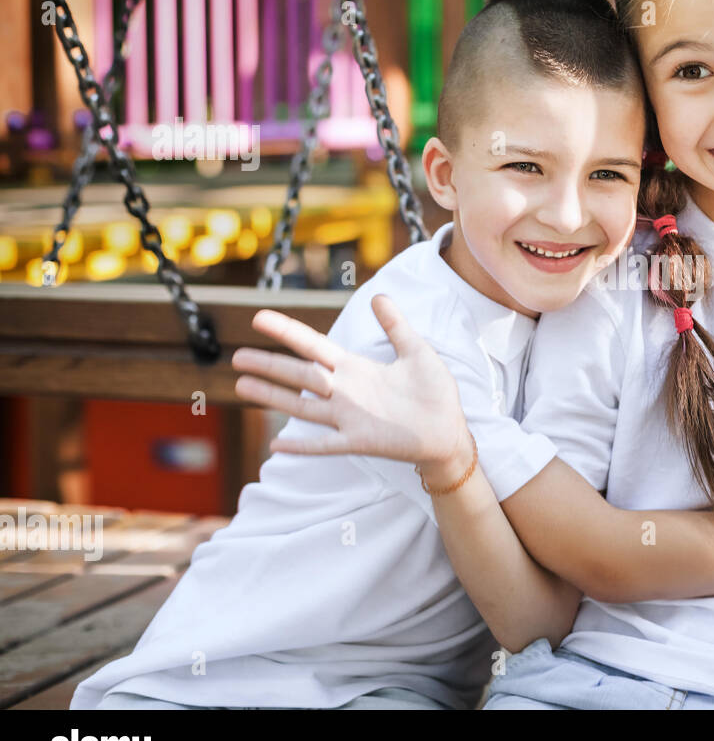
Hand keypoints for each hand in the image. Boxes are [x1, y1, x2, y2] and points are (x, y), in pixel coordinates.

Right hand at [232, 294, 469, 464]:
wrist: (449, 431)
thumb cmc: (434, 392)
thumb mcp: (417, 351)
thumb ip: (396, 326)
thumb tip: (378, 295)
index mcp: (356, 368)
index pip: (314, 346)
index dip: (288, 331)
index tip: (259, 318)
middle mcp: (346, 392)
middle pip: (300, 374)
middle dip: (269, 365)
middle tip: (236, 357)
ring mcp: (349, 418)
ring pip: (303, 406)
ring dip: (274, 397)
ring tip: (243, 387)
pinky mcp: (360, 441)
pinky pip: (325, 445)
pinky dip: (302, 445)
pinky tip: (276, 444)